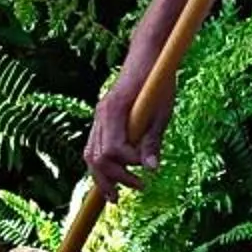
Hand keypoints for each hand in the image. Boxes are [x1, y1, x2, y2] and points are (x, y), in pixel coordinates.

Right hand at [84, 73, 167, 194]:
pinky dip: (101, 164)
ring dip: (101, 177)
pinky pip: (94, 146)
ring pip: (90, 154)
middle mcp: (101, 115)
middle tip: (127, 195)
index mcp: (114, 111)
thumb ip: (153, 141)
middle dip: (109, 180)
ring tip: (114, 195)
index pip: (112, 151)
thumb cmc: (158, 81)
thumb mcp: (161, 112)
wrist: (148, 57)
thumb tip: (151, 169)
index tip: (145, 169)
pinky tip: (112, 176)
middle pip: (95, 157)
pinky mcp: (102, 118)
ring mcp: (99, 117)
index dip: (128, 165)